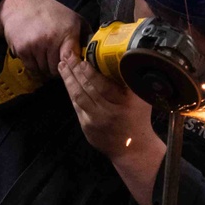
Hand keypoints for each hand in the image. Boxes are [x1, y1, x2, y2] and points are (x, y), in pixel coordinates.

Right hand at [0, 0, 82, 80]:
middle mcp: (51, 39)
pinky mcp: (22, 49)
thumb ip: (86, 38)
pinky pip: (32, 68)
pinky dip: (34, 65)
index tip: (72, 67)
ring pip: (44, 70)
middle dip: (59, 68)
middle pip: (58, 69)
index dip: (73, 68)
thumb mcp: (74, 19)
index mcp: (67, 32)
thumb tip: (96, 57)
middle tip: (57, 59)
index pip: (72, 61)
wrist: (22, 3)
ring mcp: (36, 45)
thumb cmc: (51, 13)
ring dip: (46, 67)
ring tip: (46, 54)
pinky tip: (35, 54)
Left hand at [59, 54, 165, 204]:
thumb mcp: (141, 99)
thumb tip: (120, 57)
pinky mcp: (86, 127)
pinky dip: (70, 91)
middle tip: (67, 54)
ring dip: (68, 79)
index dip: (89, 70)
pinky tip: (67, 80)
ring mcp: (95, 121)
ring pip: (77, 96)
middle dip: (75, 70)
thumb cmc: (138, 119)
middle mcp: (107, 112)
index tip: (82, 57)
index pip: (102, 84)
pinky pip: (76, 105)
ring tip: (63, 64)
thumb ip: (131, 81)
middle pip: (86, 87)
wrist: (132, 149)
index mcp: (123, 103)